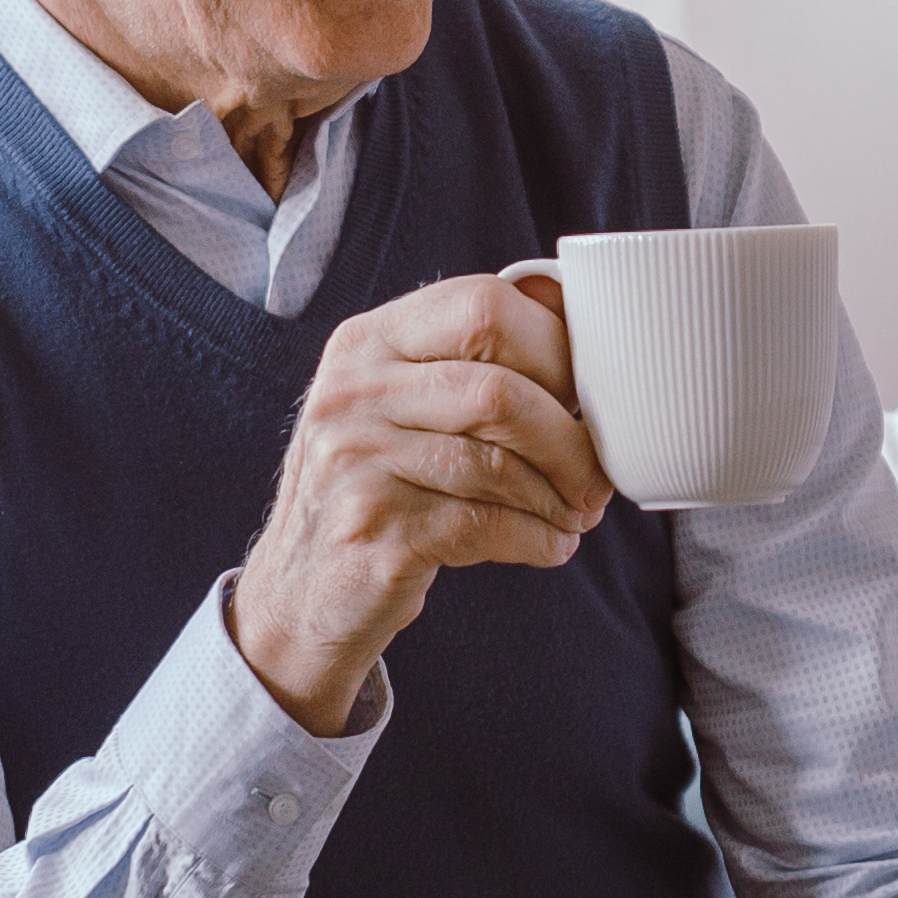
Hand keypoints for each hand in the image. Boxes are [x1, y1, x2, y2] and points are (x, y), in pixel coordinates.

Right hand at [226, 266, 612, 736]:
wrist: (301, 592)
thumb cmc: (377, 488)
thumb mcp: (399, 404)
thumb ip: (468, 357)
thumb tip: (569, 306)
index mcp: (367, 341)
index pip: (482, 305)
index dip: (555, 348)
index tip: (585, 394)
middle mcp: (351, 393)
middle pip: (500, 391)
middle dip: (569, 438)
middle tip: (596, 474)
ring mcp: (354, 462)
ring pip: (498, 464)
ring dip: (560, 496)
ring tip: (577, 512)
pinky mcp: (372, 530)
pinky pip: (484, 525)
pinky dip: (537, 538)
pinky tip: (551, 544)